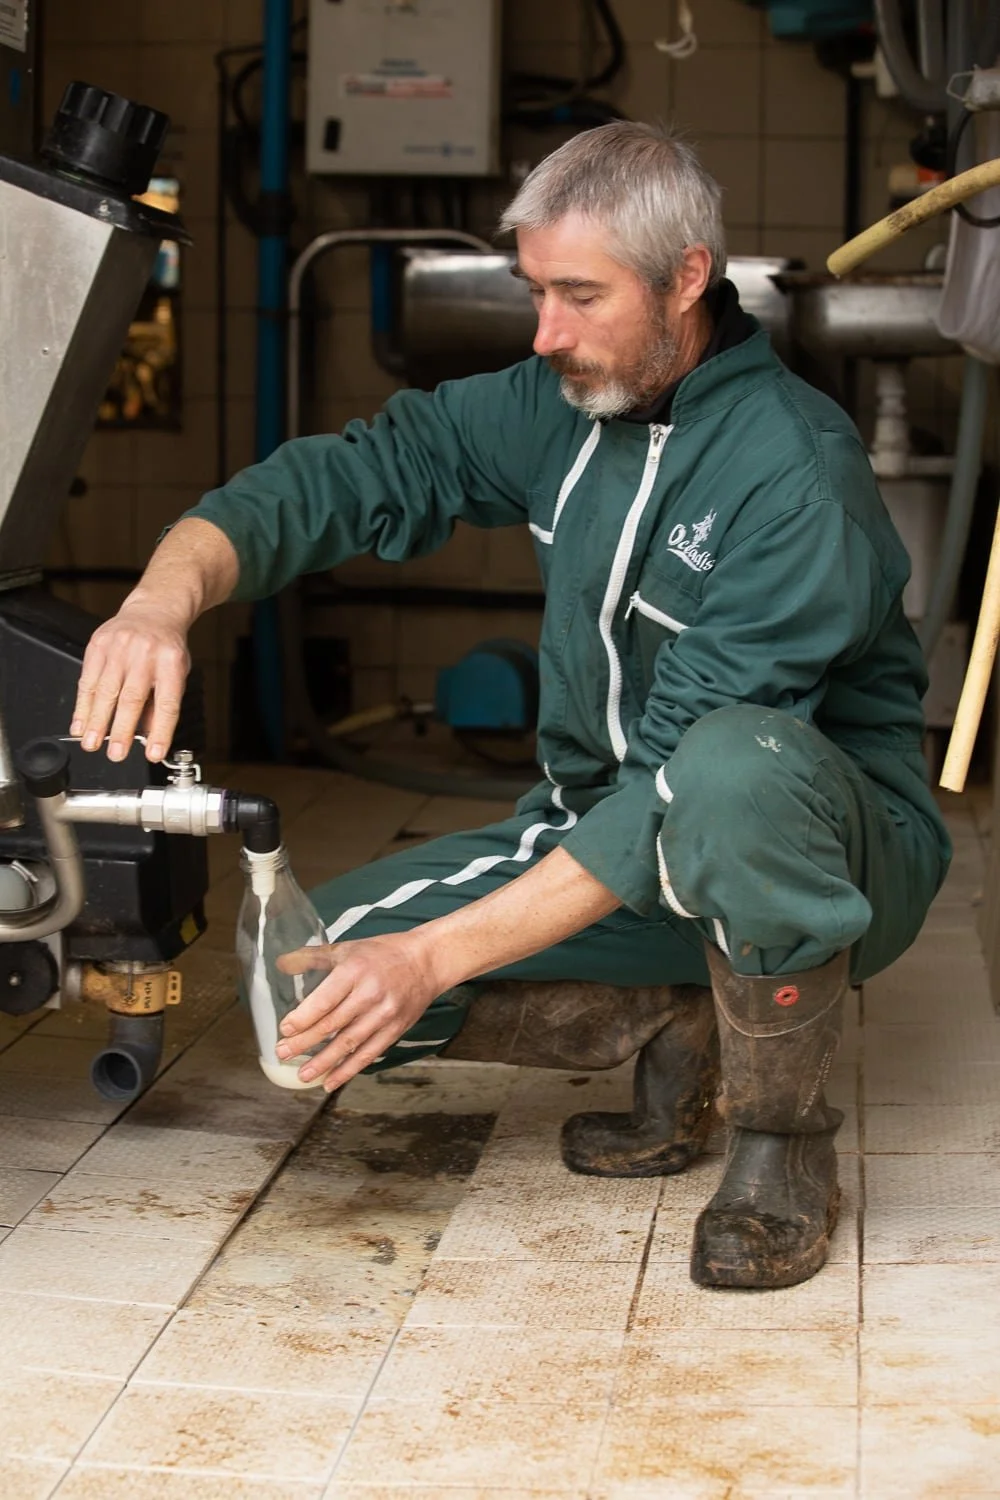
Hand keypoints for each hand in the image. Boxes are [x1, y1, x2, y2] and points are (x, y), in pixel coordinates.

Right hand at [70, 599, 191, 761]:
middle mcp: (145, 654)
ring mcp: (120, 648)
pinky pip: (87, 680)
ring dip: (96, 721)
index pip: (167, 703)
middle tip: (115, 753)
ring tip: (91, 743)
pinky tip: (79, 722)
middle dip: (121, 730)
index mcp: (171, 662)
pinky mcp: (98, 645)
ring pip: (105, 691)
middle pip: (132, 698)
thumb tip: (146, 738)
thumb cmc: (166, 648)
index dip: (161, 731)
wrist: (153, 611)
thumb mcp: (177, 673)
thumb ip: (161, 703)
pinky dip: (82, 705)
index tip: (154, 753)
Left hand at [274, 930, 439, 1091]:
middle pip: (332, 1024)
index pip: (324, 999)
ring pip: (348, 1043)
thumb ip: (313, 957)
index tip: (285, 1029)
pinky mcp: (395, 1029)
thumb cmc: (383, 953)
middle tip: (282, 1053)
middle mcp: (369, 994)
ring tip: (303, 1074)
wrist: (426, 962)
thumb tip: (281, 964)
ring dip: (323, 1062)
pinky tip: (330, 1080)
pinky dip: (348, 1070)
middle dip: (304, 1042)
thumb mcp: (347, 949)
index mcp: (354, 971)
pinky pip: (368, 1053)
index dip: (302, 1018)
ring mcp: (384, 1014)